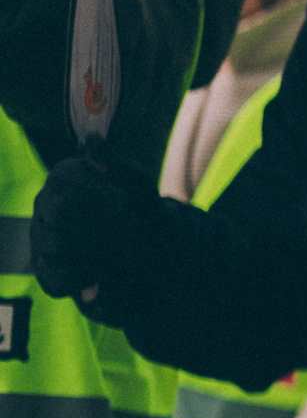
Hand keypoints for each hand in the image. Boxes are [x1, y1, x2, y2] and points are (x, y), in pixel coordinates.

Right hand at [32, 150, 156, 309]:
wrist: (152, 249)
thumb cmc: (140, 207)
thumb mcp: (137, 183)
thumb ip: (115, 164)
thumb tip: (91, 140)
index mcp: (64, 177)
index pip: (64, 179)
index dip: (98, 193)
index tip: (125, 201)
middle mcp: (45, 205)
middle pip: (60, 214)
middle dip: (103, 223)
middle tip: (130, 225)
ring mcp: (41, 238)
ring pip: (59, 246)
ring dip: (103, 250)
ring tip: (126, 248)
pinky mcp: (47, 270)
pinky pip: (57, 277)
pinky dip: (89, 277)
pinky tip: (106, 272)